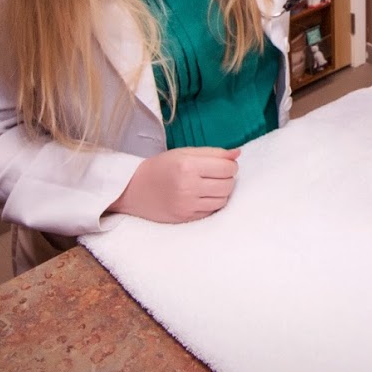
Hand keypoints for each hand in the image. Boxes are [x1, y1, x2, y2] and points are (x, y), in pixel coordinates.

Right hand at [108, 147, 239, 222]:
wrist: (133, 190)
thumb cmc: (161, 167)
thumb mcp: (184, 153)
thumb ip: (213, 152)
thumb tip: (238, 153)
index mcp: (188, 165)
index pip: (227, 168)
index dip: (230, 165)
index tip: (223, 164)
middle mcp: (188, 186)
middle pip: (228, 184)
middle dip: (228, 178)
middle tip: (217, 175)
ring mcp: (187, 205)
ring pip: (223, 200)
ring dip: (222, 192)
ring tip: (210, 186)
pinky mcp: (186, 218)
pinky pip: (212, 211)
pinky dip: (212, 203)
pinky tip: (202, 196)